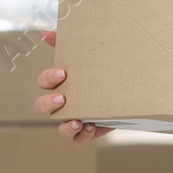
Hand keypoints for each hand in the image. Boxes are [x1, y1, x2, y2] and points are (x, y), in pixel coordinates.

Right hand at [34, 28, 109, 145]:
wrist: (131, 88)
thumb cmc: (103, 69)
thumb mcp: (91, 54)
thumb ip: (69, 43)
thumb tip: (47, 32)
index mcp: (62, 84)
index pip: (43, 81)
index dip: (48, 78)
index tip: (63, 73)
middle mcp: (64, 103)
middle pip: (42, 107)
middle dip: (48, 103)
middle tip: (62, 98)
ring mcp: (75, 117)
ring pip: (59, 128)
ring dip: (65, 126)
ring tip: (77, 121)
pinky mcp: (89, 131)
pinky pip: (79, 140)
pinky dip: (82, 137)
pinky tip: (91, 128)